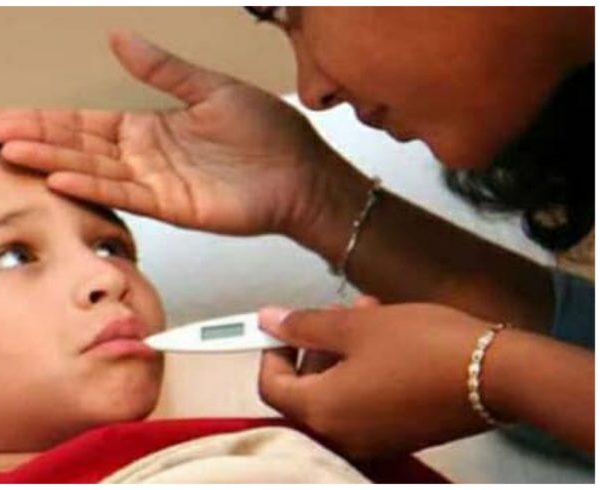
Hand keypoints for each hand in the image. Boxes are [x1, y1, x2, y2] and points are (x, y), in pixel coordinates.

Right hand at [0, 32, 348, 236]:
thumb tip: (120, 38)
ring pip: (94, 170)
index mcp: (150, 128)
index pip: (88, 123)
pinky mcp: (173, 206)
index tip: (10, 115)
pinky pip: (125, 195)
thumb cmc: (267, 134)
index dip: (48, 118)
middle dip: (37, 137)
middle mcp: (146, 157)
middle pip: (80, 146)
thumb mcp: (209, 87)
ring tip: (13, 152)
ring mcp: (156, 183)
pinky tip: (61, 178)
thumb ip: (163, 69)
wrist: (302, 171)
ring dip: (53, 160)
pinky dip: (93, 187)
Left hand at [258, 302, 496, 459]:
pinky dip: (363, 371)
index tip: (281, 324)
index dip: (271, 350)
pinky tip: (386, 338)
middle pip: (304, 390)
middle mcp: (341, 435)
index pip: (271, 385)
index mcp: (321, 412)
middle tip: (332, 312)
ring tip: (368, 313)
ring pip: (336, 392)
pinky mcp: (399, 434)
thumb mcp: (357, 325)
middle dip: (314, 344)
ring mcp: (372, 439)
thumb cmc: (426, 349)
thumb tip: (270, 320)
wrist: (496, 375)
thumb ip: (306, 325)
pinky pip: (364, 403)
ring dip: (341, 352)